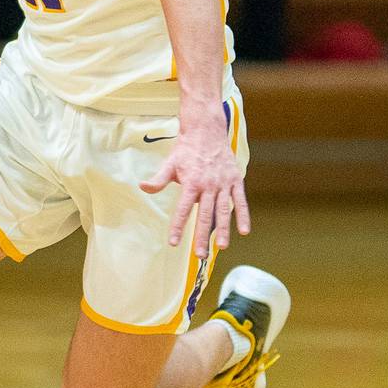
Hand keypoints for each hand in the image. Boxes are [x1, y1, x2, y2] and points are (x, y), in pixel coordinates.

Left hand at [140, 119, 249, 257]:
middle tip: (200, 255)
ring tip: (222, 247)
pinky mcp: (235, 180)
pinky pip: (241, 201)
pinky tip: (244, 231)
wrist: (206, 131)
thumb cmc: (186, 150)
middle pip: (204, 215)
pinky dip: (243, 215)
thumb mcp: (170, 164)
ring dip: (223, 230)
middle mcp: (208, 185)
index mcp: (191, 183)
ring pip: (223, 211)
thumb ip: (158, 179)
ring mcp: (223, 184)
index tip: (173, 242)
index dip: (178, 226)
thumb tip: (142, 187)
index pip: (183, 210)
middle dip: (202, 236)